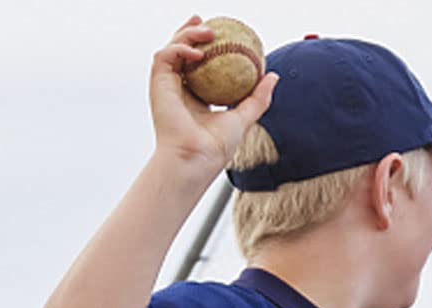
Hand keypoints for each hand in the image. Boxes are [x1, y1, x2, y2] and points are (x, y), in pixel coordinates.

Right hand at [150, 16, 276, 175]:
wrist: (195, 159)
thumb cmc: (215, 147)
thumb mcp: (243, 117)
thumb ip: (258, 98)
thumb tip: (273, 76)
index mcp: (195, 96)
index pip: (199, 65)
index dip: (206, 47)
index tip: (220, 35)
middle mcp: (179, 88)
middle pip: (183, 52)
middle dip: (192, 32)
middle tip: (209, 24)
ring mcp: (167, 85)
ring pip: (173, 48)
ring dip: (187, 35)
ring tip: (207, 31)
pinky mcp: (158, 83)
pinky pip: (165, 56)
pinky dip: (180, 49)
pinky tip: (197, 53)